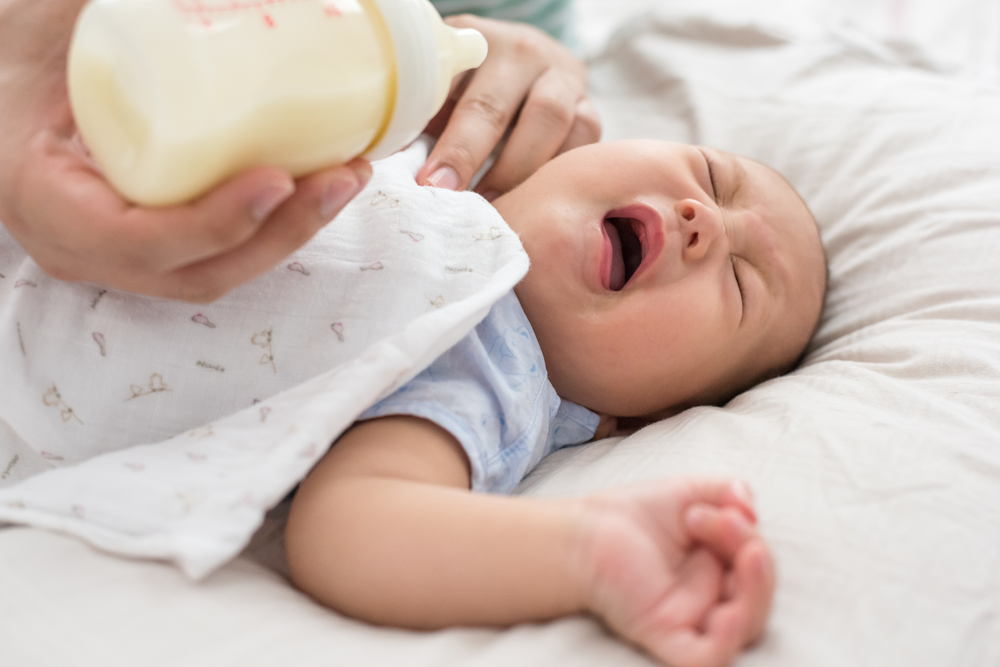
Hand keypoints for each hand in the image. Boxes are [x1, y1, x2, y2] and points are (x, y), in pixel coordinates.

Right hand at [0, 0, 370, 302]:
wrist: (3, 91)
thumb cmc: (16, 58)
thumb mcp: (46, 26)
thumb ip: (98, 3)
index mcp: (47, 202)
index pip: (138, 241)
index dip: (213, 224)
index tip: (277, 179)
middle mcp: (84, 247)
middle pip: (201, 269)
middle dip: (283, 231)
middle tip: (341, 176)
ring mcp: (121, 257)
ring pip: (221, 269)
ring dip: (293, 232)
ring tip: (347, 177)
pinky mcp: (154, 247)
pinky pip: (221, 254)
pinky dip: (274, 226)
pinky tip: (318, 185)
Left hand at [416, 15, 600, 198]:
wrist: (528, 63)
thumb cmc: (472, 87)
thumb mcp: (442, 90)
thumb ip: (417, 120)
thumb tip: (387, 171)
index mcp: (475, 43)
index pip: (455, 89)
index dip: (448, 143)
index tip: (431, 185)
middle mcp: (524, 52)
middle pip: (502, 107)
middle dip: (476, 160)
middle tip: (456, 202)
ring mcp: (563, 78)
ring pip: (551, 123)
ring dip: (519, 173)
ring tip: (494, 208)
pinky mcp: (591, 108)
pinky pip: (583, 143)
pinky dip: (558, 175)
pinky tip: (534, 199)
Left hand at [581, 479, 774, 666]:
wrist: (582, 532)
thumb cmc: (632, 516)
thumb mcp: (687, 491)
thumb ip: (723, 490)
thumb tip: (748, 504)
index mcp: (719, 568)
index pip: (756, 563)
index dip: (749, 535)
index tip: (716, 507)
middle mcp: (710, 598)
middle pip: (759, 595)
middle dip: (756, 555)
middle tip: (728, 521)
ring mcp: (690, 619)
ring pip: (746, 628)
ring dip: (757, 592)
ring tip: (749, 554)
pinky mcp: (667, 637)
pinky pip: (708, 657)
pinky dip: (726, 644)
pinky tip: (730, 616)